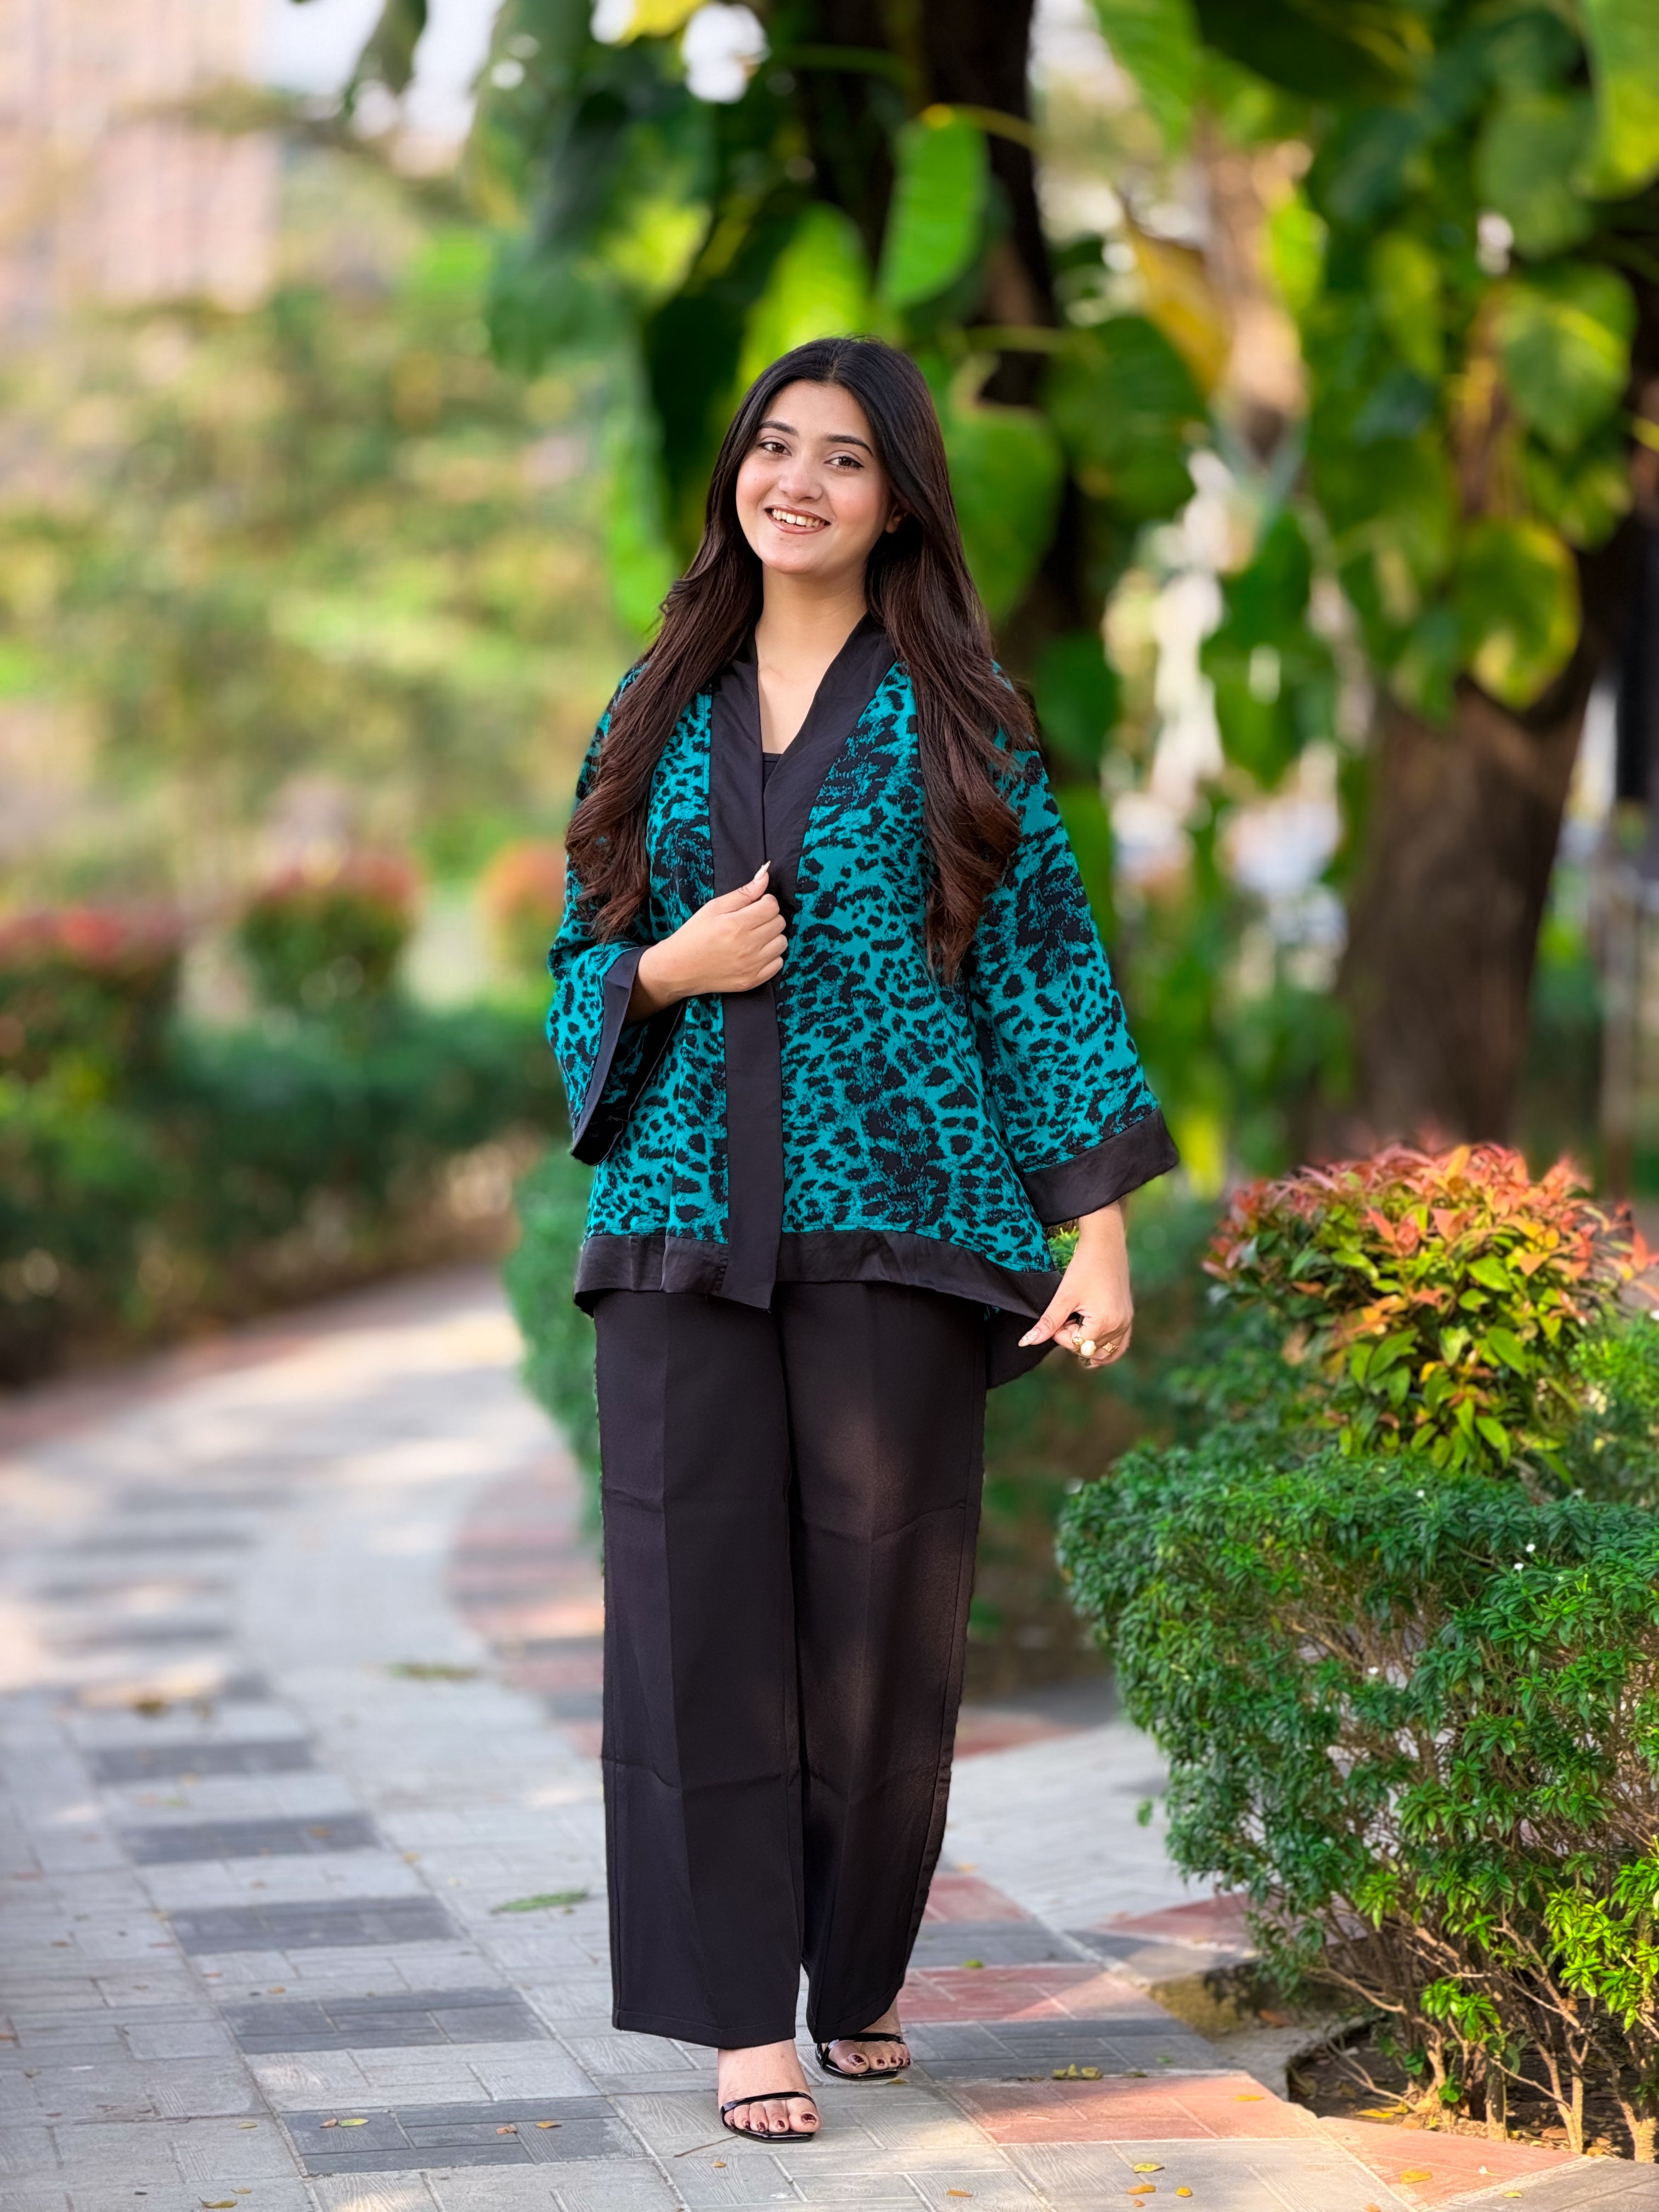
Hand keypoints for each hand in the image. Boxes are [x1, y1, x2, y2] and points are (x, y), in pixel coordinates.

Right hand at [628, 866, 785, 1016]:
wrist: (679, 969)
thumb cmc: (694, 935)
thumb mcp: (714, 908)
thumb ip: (743, 893)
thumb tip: (765, 876)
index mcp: (737, 924)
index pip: (772, 906)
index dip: (765, 902)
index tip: (754, 905)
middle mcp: (748, 946)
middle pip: (779, 923)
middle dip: (768, 918)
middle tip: (751, 921)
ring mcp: (752, 966)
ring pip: (782, 943)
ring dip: (772, 937)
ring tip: (753, 937)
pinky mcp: (753, 981)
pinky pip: (778, 963)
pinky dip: (770, 956)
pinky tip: (754, 953)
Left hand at [1018, 1201, 1132, 1369]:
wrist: (1105, 1244)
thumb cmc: (1084, 1267)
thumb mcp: (1063, 1297)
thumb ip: (1047, 1323)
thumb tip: (1025, 1343)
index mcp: (1104, 1323)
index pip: (1075, 1344)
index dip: (1061, 1332)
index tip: (1061, 1310)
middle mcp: (1119, 1326)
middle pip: (1089, 1349)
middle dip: (1075, 1336)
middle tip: (1071, 1313)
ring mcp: (1126, 1323)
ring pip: (1105, 1351)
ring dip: (1088, 1343)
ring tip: (1079, 1325)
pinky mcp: (1128, 1317)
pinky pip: (1119, 1345)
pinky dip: (1106, 1348)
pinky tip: (1093, 1347)